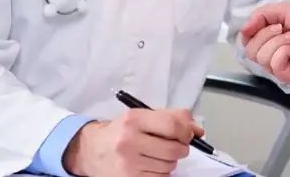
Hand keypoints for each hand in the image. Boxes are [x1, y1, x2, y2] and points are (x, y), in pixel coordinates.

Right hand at [63, 108, 202, 175]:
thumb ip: (172, 118)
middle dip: (180, 149)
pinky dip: (161, 173)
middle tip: (174, 146)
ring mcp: (128, 164)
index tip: (187, 134)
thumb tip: (199, 130)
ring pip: (169, 166)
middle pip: (174, 150)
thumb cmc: (121, 131)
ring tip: (157, 155)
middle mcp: (129, 141)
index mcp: (134, 120)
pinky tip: (150, 165)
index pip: (172, 125)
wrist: (90, 150)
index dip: (186, 132)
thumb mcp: (141, 117)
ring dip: (169, 162)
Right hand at [239, 1, 289, 98]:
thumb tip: (243, 30)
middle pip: (259, 59)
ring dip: (288, 53)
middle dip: (276, 42)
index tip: (278, 27)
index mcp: (274, 44)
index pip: (251, 48)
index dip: (261, 37)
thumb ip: (260, 16)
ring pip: (275, 71)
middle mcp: (282, 60)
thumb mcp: (285, 9)